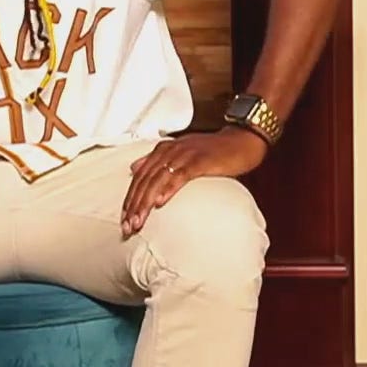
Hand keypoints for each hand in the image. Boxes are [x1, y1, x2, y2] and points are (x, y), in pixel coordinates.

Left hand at [121, 129, 268, 236]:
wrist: (242, 140)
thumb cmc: (215, 150)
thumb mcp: (182, 152)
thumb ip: (158, 160)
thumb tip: (134, 168)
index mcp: (164, 149)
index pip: (140, 176)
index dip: (130, 198)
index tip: (123, 219)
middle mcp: (171, 150)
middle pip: (146, 179)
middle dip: (134, 204)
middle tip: (127, 226)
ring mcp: (186, 154)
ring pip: (158, 179)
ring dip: (146, 202)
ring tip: (139, 221)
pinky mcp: (201, 160)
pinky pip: (180, 175)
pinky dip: (169, 189)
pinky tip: (160, 203)